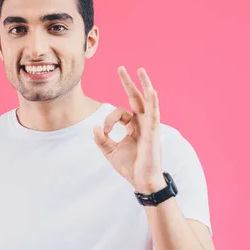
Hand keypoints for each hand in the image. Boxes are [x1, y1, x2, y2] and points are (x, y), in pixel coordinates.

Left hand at [93, 66, 165, 193]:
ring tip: (140, 70)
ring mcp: (149, 126)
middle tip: (121, 68)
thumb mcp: (110, 152)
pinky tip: (152, 90)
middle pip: (136, 98)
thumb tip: (94, 127)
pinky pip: (154, 113)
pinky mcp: (153, 132)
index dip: (109, 120)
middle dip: (128, 83)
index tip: (104, 131)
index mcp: (134, 127)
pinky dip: (153, 101)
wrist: (142, 181)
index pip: (120, 113)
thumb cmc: (130, 167)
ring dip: (144, 84)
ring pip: (147, 101)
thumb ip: (102, 140)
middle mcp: (143, 123)